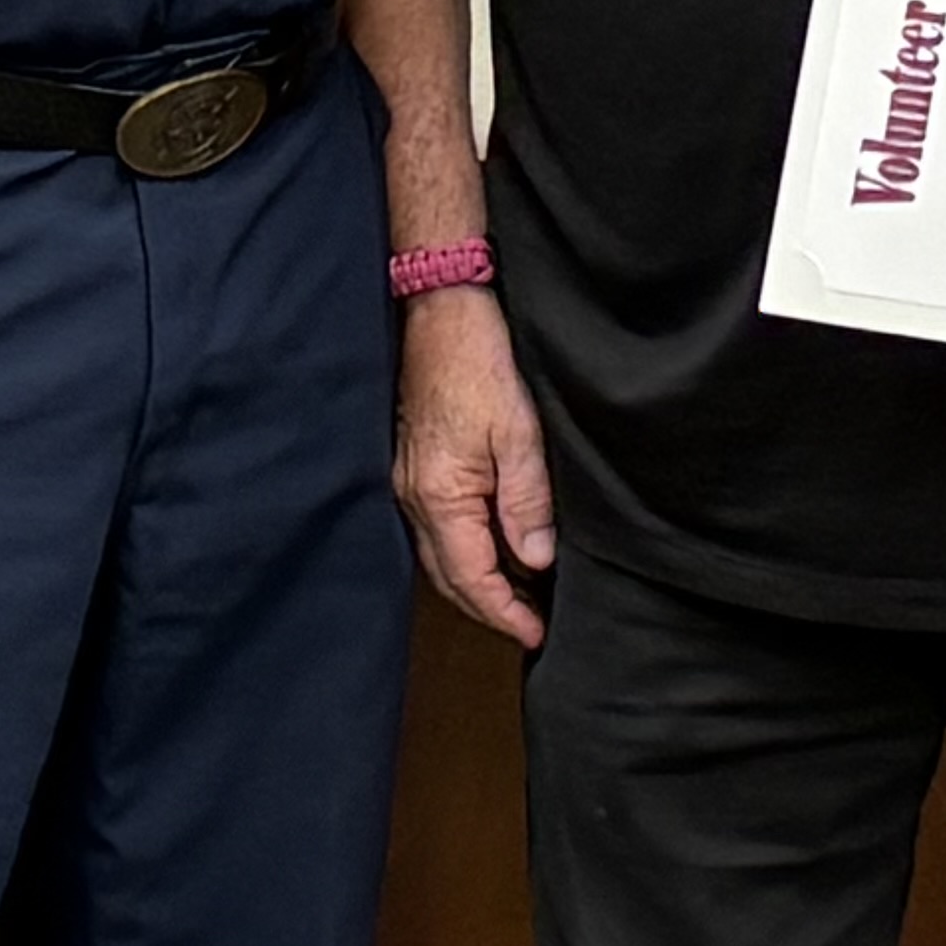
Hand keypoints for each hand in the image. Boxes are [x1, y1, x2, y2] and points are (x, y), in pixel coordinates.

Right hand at [396, 285, 559, 646]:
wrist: (442, 311)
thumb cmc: (479, 363)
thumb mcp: (520, 434)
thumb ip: (527, 503)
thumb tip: (534, 561)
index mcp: (440, 496)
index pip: (472, 577)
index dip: (505, 612)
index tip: (535, 634)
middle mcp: (414, 497)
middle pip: (450, 575)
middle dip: (488, 607)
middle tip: (529, 625)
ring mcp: (409, 482)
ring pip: (441, 554)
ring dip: (476, 580)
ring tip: (518, 595)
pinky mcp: (415, 465)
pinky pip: (438, 527)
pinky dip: (464, 550)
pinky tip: (493, 546)